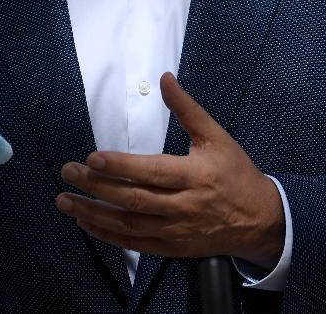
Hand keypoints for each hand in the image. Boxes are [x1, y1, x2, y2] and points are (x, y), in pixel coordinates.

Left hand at [56, 72, 283, 268]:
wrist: (260, 219)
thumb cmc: (236, 173)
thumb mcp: (216, 136)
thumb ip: (187, 109)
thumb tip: (163, 77)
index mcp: (195, 176)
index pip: (152, 171)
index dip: (120, 166)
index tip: (92, 157)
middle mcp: (184, 206)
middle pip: (133, 199)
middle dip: (96, 187)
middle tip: (68, 172)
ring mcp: (176, 231)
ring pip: (129, 224)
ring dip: (94, 213)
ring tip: (65, 201)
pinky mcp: (172, 248)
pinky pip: (135, 244)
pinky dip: (108, 235)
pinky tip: (86, 223)